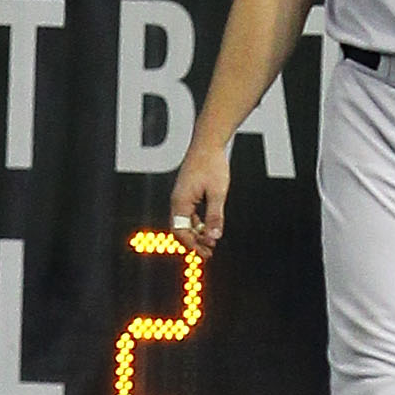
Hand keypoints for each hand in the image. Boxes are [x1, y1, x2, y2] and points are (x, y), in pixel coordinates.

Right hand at [169, 136, 231, 257]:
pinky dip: (198, 223)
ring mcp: (181, 196)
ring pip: (185, 223)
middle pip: (181, 230)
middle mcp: (177, 200)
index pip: (180, 232)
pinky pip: (188, 214)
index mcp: (180, 202)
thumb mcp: (218, 192)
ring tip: (211, 242)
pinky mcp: (187, 192)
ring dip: (197, 234)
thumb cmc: (211, 163)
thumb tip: (215, 237)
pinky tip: (208, 227)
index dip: (192, 245)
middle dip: (194, 242)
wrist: (208, 142)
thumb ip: (215, 216)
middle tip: (209, 253)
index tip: (206, 252)